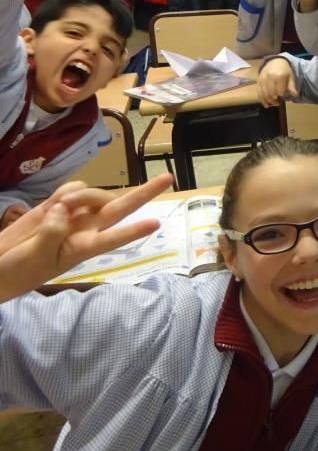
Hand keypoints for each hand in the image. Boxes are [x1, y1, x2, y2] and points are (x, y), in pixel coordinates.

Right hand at [0, 174, 174, 302]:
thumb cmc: (15, 272)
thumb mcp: (35, 258)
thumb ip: (51, 233)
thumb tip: (64, 209)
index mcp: (82, 249)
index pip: (113, 238)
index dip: (133, 231)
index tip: (155, 223)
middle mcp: (85, 231)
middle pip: (120, 208)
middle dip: (144, 193)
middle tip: (168, 178)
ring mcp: (73, 218)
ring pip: (94, 195)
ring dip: (83, 194)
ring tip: (58, 207)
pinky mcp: (57, 208)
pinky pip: (73, 191)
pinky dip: (68, 191)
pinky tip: (54, 203)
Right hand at [257, 58, 297, 106]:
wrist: (274, 62)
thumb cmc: (284, 70)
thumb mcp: (290, 77)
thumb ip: (292, 86)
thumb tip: (295, 95)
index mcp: (278, 76)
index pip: (279, 91)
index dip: (281, 95)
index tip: (283, 95)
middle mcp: (269, 78)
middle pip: (271, 94)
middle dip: (274, 100)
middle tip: (278, 102)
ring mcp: (262, 80)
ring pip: (264, 94)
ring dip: (268, 101)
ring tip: (273, 104)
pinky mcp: (258, 82)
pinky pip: (259, 93)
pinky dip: (262, 100)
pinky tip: (266, 105)